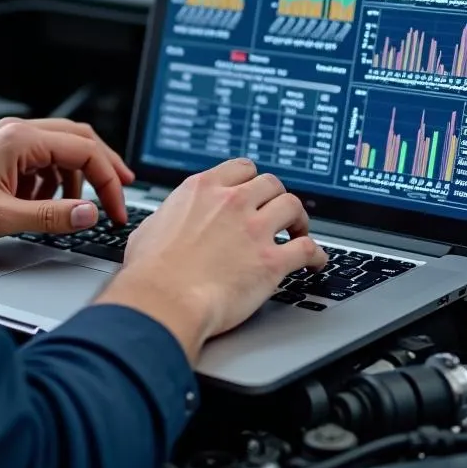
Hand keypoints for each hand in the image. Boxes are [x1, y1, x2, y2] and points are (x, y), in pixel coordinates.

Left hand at [0, 118, 133, 243]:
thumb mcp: (4, 216)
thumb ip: (52, 215)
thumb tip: (90, 214)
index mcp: (22, 139)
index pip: (84, 151)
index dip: (108, 180)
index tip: (116, 208)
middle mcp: (18, 132)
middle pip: (79, 139)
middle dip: (103, 166)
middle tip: (122, 191)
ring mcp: (10, 140)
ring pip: (62, 148)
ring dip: (76, 176)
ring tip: (76, 207)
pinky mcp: (3, 153)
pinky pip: (42, 159)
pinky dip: (53, 180)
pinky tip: (44, 203)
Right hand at [96, 158, 326, 362]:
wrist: (163, 300)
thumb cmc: (150, 271)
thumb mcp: (151, 227)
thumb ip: (170, 216)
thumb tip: (168, 221)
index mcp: (203, 190)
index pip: (242, 168)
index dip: (252, 180)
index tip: (255, 191)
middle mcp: (232, 202)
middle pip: (271, 183)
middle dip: (277, 197)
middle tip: (278, 212)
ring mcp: (254, 229)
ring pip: (293, 206)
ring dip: (299, 219)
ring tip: (299, 231)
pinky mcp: (271, 261)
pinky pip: (307, 249)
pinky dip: (316, 254)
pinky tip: (316, 261)